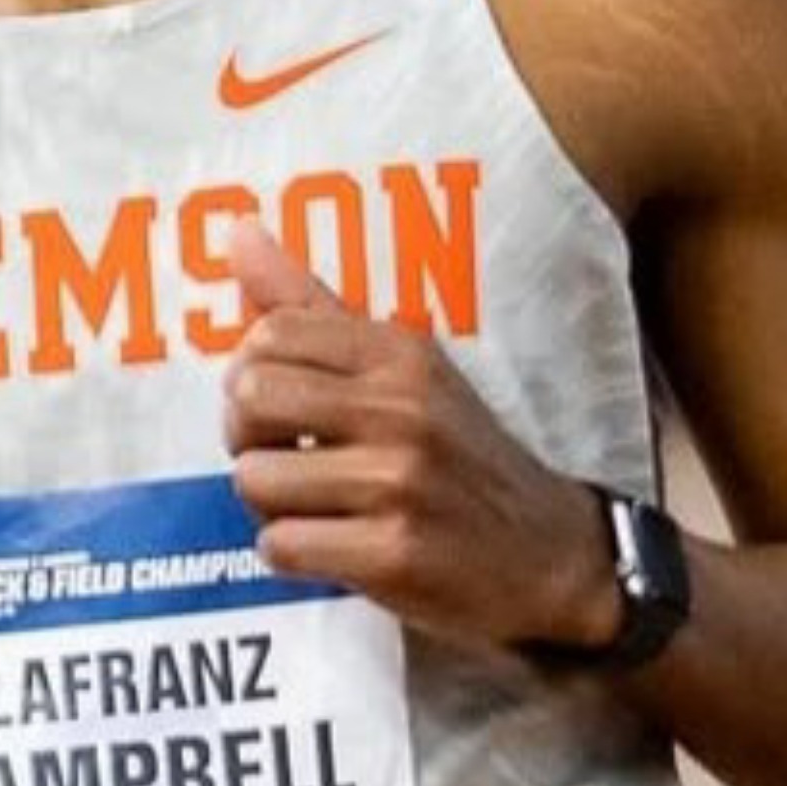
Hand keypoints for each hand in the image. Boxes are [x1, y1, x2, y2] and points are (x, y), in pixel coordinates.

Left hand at [217, 220, 612, 651]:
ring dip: (272, 506)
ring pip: (255, 480)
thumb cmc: (463, 459)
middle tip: (287, 459)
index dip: (254, 376)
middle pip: (250, 399)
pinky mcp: (392, 554)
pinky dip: (295, 555)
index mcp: (402, 355)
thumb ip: (315, 305)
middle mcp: (402, 410)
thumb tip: (237, 231)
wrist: (550, 555)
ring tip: (321, 510)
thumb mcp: (407, 371)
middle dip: (248, 439)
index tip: (285, 409)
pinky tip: (338, 549)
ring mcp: (398, 483)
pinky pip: (281, 545)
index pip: (271, 333)